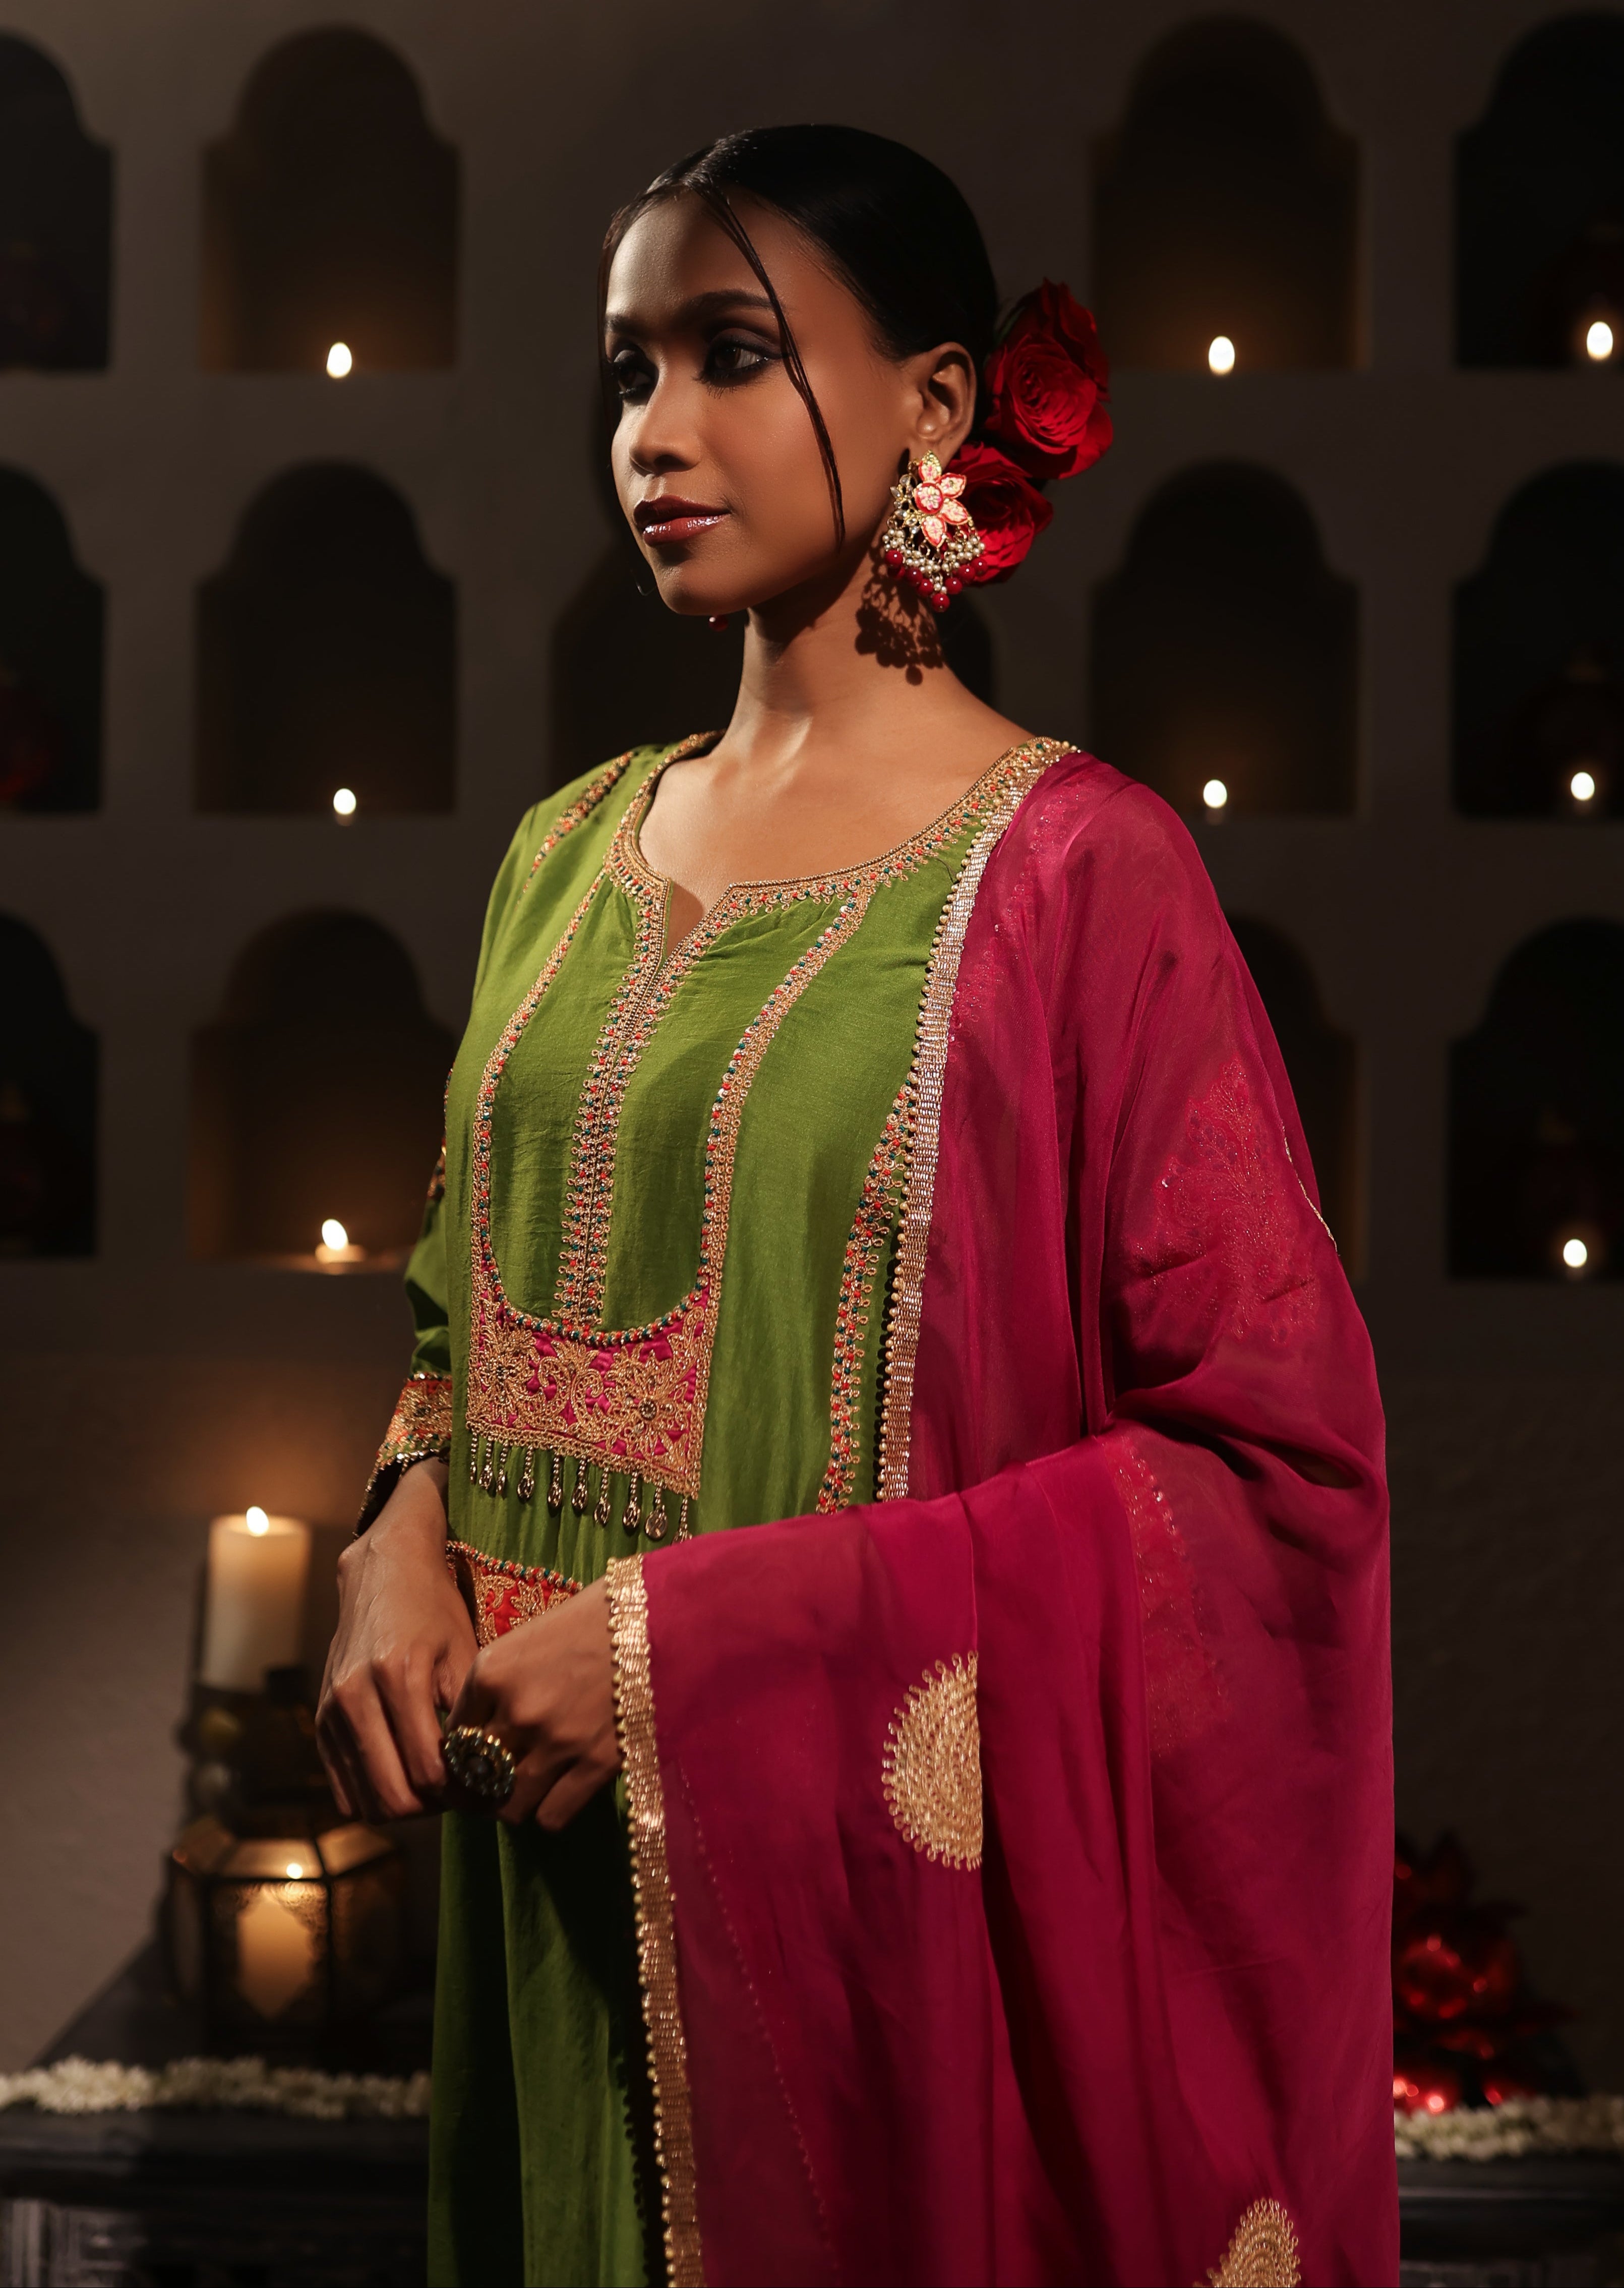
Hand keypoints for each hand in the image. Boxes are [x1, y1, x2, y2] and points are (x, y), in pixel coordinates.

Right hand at [316, 1460, 473, 1820]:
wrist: (383, 1574)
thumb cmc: (435, 1611)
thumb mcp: (464, 1653)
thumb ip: (469, 1716)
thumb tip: (483, 1780)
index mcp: (400, 1675)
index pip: (428, 1772)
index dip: (460, 1792)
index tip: (482, 1785)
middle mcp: (357, 1695)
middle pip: (394, 1797)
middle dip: (433, 1807)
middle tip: (461, 1793)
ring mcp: (332, 1709)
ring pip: (367, 1801)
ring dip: (405, 1805)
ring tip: (436, 1785)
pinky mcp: (321, 1720)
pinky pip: (345, 1788)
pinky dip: (376, 1795)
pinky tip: (406, 1774)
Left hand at [446, 1577, 619, 1830]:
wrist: (649, 1619)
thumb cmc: (583, 1624)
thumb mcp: (522, 1644)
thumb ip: (493, 1689)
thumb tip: (469, 1737)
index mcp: (491, 1673)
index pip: (452, 1738)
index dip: (459, 1754)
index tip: (473, 1759)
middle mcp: (517, 1710)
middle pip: (475, 1778)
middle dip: (480, 1786)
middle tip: (494, 1783)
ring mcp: (557, 1740)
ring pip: (509, 1807)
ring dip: (511, 1804)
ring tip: (524, 1791)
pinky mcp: (597, 1762)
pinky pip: (551, 1816)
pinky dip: (549, 1812)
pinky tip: (557, 1792)